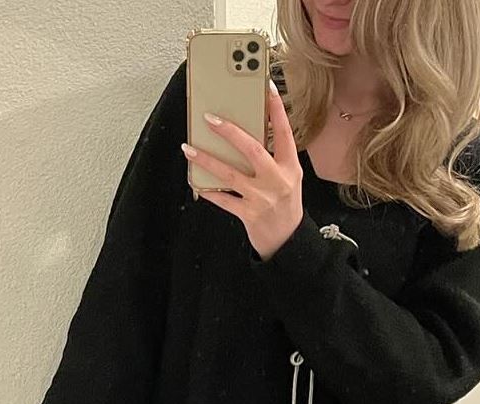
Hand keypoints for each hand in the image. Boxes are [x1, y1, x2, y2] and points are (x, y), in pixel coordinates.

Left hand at [181, 79, 303, 260]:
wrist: (288, 241)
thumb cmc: (285, 205)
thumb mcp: (288, 178)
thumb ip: (272, 157)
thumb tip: (245, 134)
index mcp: (290, 167)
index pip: (284, 132)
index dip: (276, 109)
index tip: (267, 87)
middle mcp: (277, 181)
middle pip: (253, 150)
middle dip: (230, 132)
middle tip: (211, 118)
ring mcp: (262, 199)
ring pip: (231, 174)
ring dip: (208, 160)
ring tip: (189, 148)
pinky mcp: (249, 215)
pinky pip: (224, 200)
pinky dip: (209, 190)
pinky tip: (196, 180)